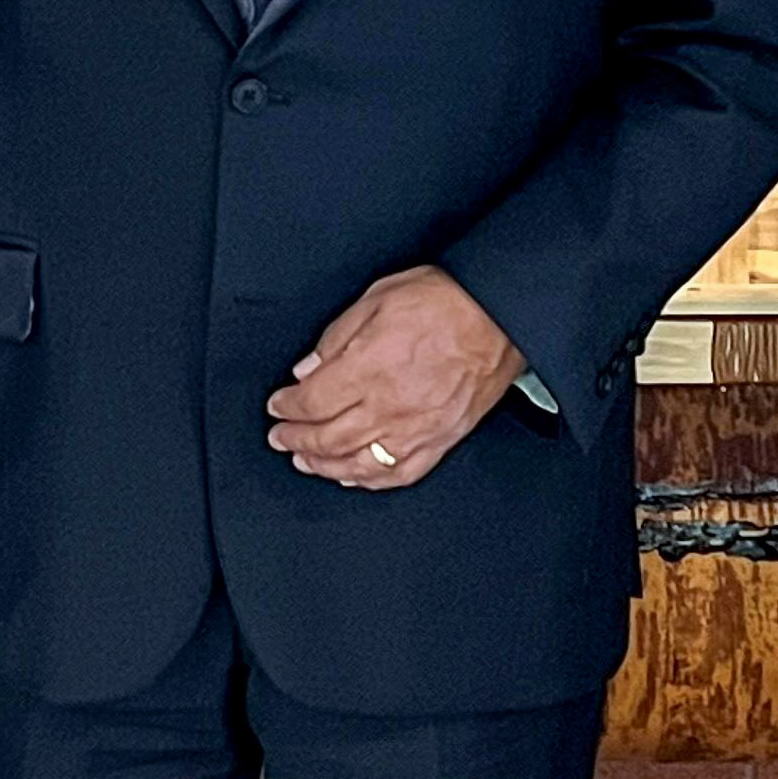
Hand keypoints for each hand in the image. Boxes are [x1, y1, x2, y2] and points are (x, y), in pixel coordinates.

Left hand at [263, 264, 524, 490]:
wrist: (500, 315)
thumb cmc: (445, 300)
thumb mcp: (376, 299)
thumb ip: (337, 337)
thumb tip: (308, 369)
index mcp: (368, 368)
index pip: (312, 402)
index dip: (288, 408)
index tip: (278, 406)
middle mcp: (389, 406)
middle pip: (328, 437)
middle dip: (296, 440)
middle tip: (280, 437)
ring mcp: (416, 429)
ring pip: (358, 462)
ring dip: (324, 465)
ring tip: (305, 461)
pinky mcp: (441, 440)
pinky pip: (399, 473)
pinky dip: (370, 479)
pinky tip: (353, 476)